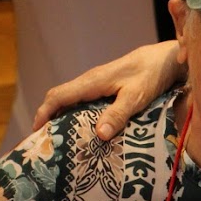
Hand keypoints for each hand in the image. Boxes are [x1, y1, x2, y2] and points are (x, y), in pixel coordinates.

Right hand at [30, 41, 184, 139]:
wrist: (164, 59)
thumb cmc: (151, 75)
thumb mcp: (136, 97)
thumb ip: (118, 114)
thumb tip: (99, 134)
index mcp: (92, 82)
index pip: (58, 96)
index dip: (44, 112)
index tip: (36, 131)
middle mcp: (90, 81)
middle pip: (60, 97)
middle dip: (48, 117)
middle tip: (45, 141)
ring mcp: (97, 83)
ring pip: (71, 99)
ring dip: (62, 116)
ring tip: (60, 139)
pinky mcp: (106, 87)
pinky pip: (83, 100)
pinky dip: (76, 114)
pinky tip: (83, 129)